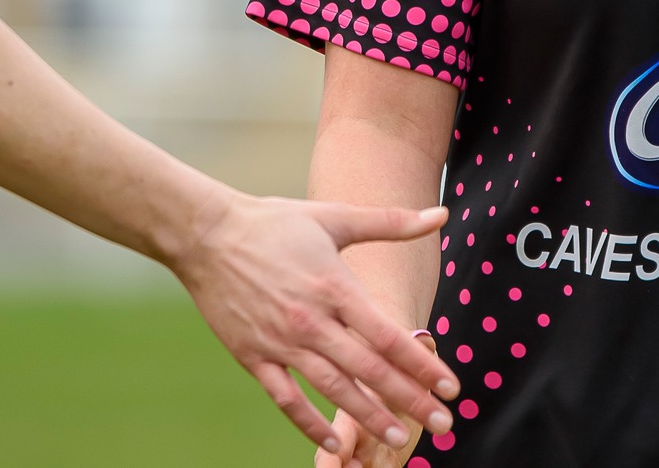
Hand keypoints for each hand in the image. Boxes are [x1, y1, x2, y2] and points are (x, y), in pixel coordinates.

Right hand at [171, 191, 458, 456]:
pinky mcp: (253, 357)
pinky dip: (309, 424)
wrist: (206, 235)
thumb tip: (442, 214)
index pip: (388, 336)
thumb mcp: (334, 216)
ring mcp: (281, 342)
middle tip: (442, 424)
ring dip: (368, 416)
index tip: (452, 386)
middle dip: (410, 399)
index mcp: (334, 286)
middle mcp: (311, 320)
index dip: (422, 364)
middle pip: (369, 370)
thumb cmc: (274, 223)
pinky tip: (334, 444)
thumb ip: (391, 221)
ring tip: (398, 438)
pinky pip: (286, 399)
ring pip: (333, 389)